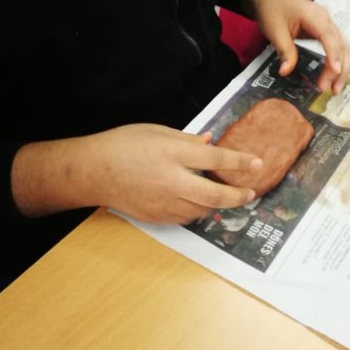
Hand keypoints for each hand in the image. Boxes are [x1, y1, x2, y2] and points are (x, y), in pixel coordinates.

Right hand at [89, 123, 261, 224]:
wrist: (93, 171)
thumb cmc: (122, 144)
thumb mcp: (155, 131)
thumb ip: (185, 139)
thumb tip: (210, 143)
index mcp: (171, 154)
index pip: (213, 158)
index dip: (238, 161)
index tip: (256, 163)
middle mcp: (171, 181)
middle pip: (214, 195)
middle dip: (237, 196)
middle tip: (250, 193)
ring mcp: (163, 202)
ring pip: (201, 210)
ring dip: (217, 205)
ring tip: (226, 196)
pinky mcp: (156, 216)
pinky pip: (185, 218)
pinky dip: (196, 211)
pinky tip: (198, 202)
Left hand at [242, 0, 348, 92]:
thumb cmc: (272, 10)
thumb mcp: (274, 30)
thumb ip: (284, 50)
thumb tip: (286, 72)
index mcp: (314, 16)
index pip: (329, 37)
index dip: (333, 55)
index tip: (334, 72)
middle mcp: (326, 19)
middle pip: (340, 45)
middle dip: (339, 68)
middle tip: (333, 90)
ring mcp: (327, 24)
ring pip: (342, 47)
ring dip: (341, 67)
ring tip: (335, 88)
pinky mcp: (325, 30)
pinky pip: (336, 46)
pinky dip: (337, 61)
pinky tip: (334, 75)